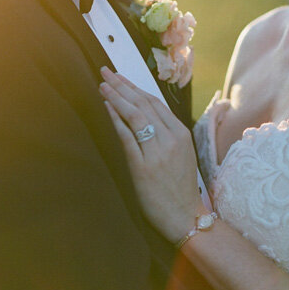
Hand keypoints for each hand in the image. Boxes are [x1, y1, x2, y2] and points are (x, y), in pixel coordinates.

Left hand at [99, 69, 202, 242]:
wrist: (185, 217)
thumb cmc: (180, 188)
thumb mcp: (182, 154)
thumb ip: (167, 134)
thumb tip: (145, 114)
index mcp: (181, 134)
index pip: (155, 102)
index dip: (135, 87)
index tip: (121, 76)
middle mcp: (171, 140)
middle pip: (143, 104)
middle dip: (122, 85)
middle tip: (106, 72)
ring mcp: (158, 153)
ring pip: (135, 116)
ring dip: (117, 97)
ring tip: (103, 85)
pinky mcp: (144, 168)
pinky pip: (128, 138)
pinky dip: (117, 120)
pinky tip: (107, 108)